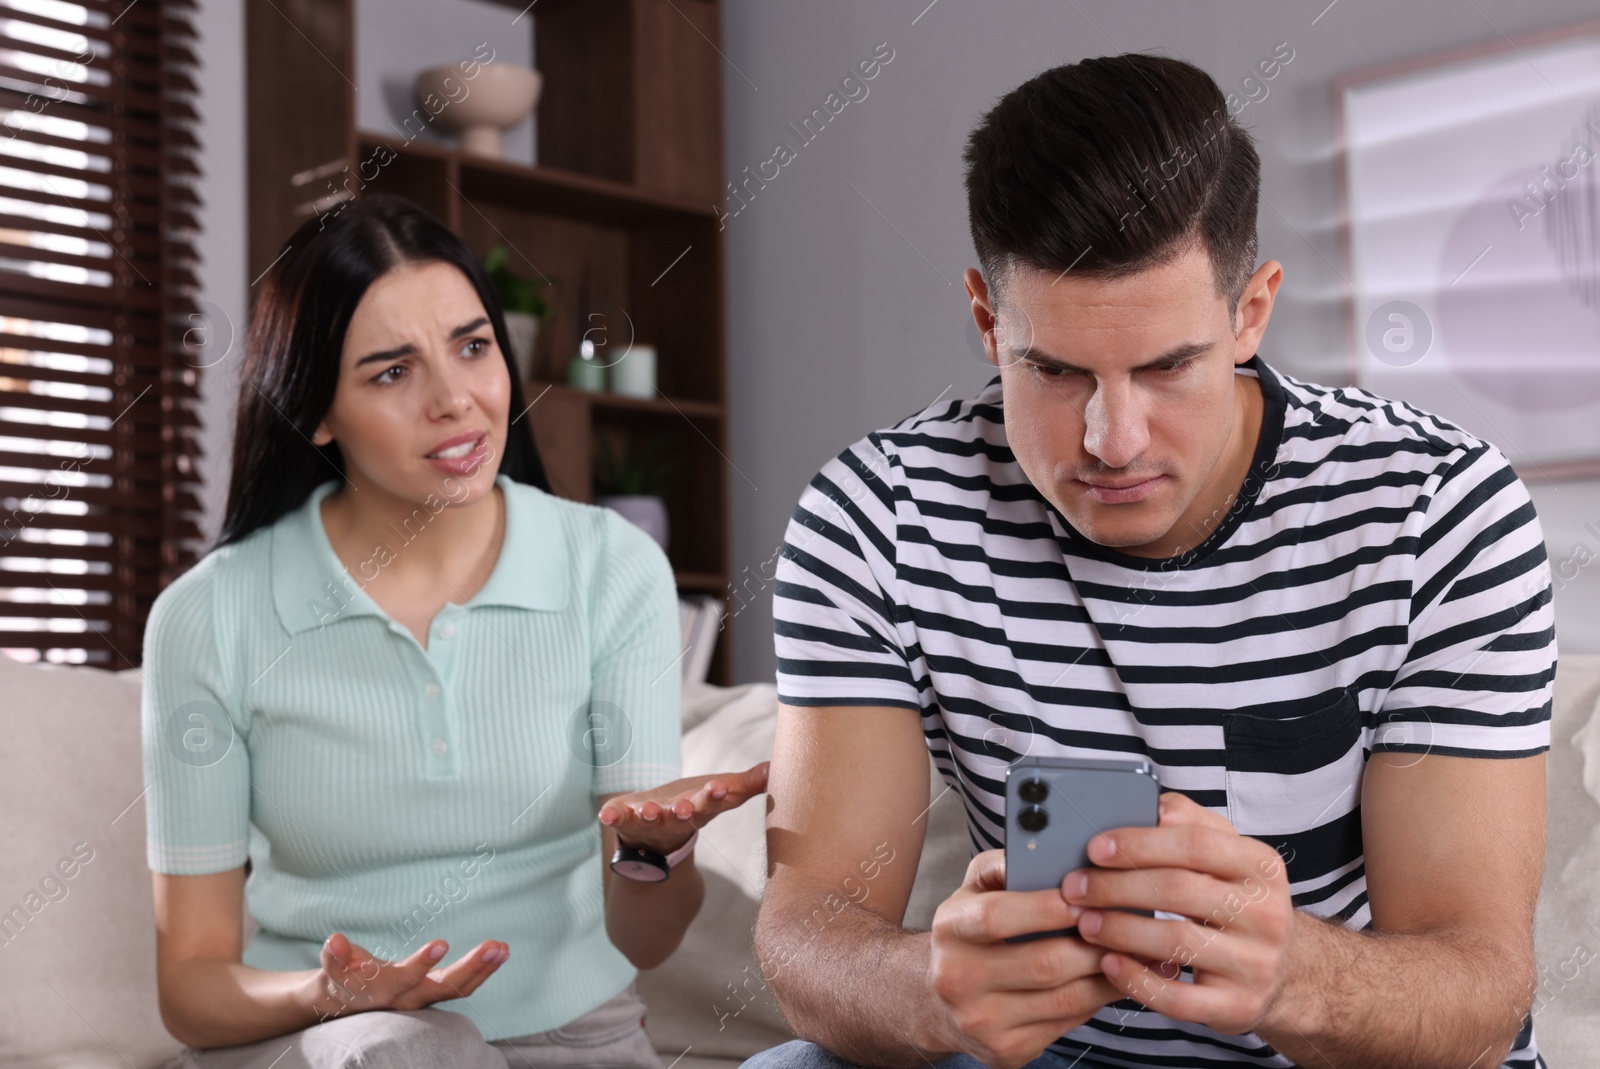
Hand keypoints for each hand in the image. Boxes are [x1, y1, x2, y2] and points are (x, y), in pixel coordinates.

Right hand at [309, 932, 508, 1019]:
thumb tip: (335, 941)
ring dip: (483, 969)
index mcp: (384, 990)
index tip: (442, 943)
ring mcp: (424, 998)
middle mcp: (408, 998)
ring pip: (459, 988)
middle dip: (470, 968)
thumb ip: (334, 957)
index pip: (405, 979)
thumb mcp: (333, 968)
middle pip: (443, 987)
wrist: (347, 1002)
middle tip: (494, 946)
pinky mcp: (435, 992)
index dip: (422, 963)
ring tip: (503, 948)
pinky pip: (464, 985)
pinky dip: (483, 970)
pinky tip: (501, 952)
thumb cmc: (342, 978)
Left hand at [597, 762, 769, 854]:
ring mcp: (649, 821)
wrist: (654, 838)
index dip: (714, 796)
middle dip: (684, 812)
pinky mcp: (625, 818)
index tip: (719, 787)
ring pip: (650, 822)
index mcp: (700, 809)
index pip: (710, 802)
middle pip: (682, 816)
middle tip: (686, 809)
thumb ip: (746, 784)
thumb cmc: (693, 806)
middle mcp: (675, 819)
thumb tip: (776, 767)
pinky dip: (613, 817)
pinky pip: (618, 819)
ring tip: (649, 813)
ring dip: (650, 818)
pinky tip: (605, 815)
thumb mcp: (721, 794)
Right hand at [926, 849, 1123, 1068]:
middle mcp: (958, 978)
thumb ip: (1003, 865)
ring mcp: (982, 1020)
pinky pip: (1066, 1024)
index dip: (1045, 908)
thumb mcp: (972, 890)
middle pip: (1043, 964)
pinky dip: (1096, 1001)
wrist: (936, 999)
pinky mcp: (1006, 1050)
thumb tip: (1047, 850)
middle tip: (1128, 926)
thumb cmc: (969, 933)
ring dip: (1108, 975)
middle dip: (1094, 945)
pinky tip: (1114, 981)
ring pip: (1064, 999)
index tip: (1085, 896)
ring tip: (1134, 953)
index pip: (998, 916)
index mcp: (950, 929)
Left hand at [1064, 791, 1296, 1034]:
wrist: (1283, 970)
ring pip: (1175, 941)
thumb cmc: (1236, 900)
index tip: (1095, 847)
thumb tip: (1151, 805)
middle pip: (1179, 890)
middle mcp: (1266, 914)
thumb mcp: (1227, 854)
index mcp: (1261, 866)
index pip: (1196, 843)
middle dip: (1116, 886)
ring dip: (1119, 929)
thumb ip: (1190, 822)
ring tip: (1085, 922)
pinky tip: (1109, 963)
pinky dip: (1137, 980)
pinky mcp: (1238, 1007)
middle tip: (1075, 887)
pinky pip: (1178, 997)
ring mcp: (1255, 964)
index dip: (1140, 843)